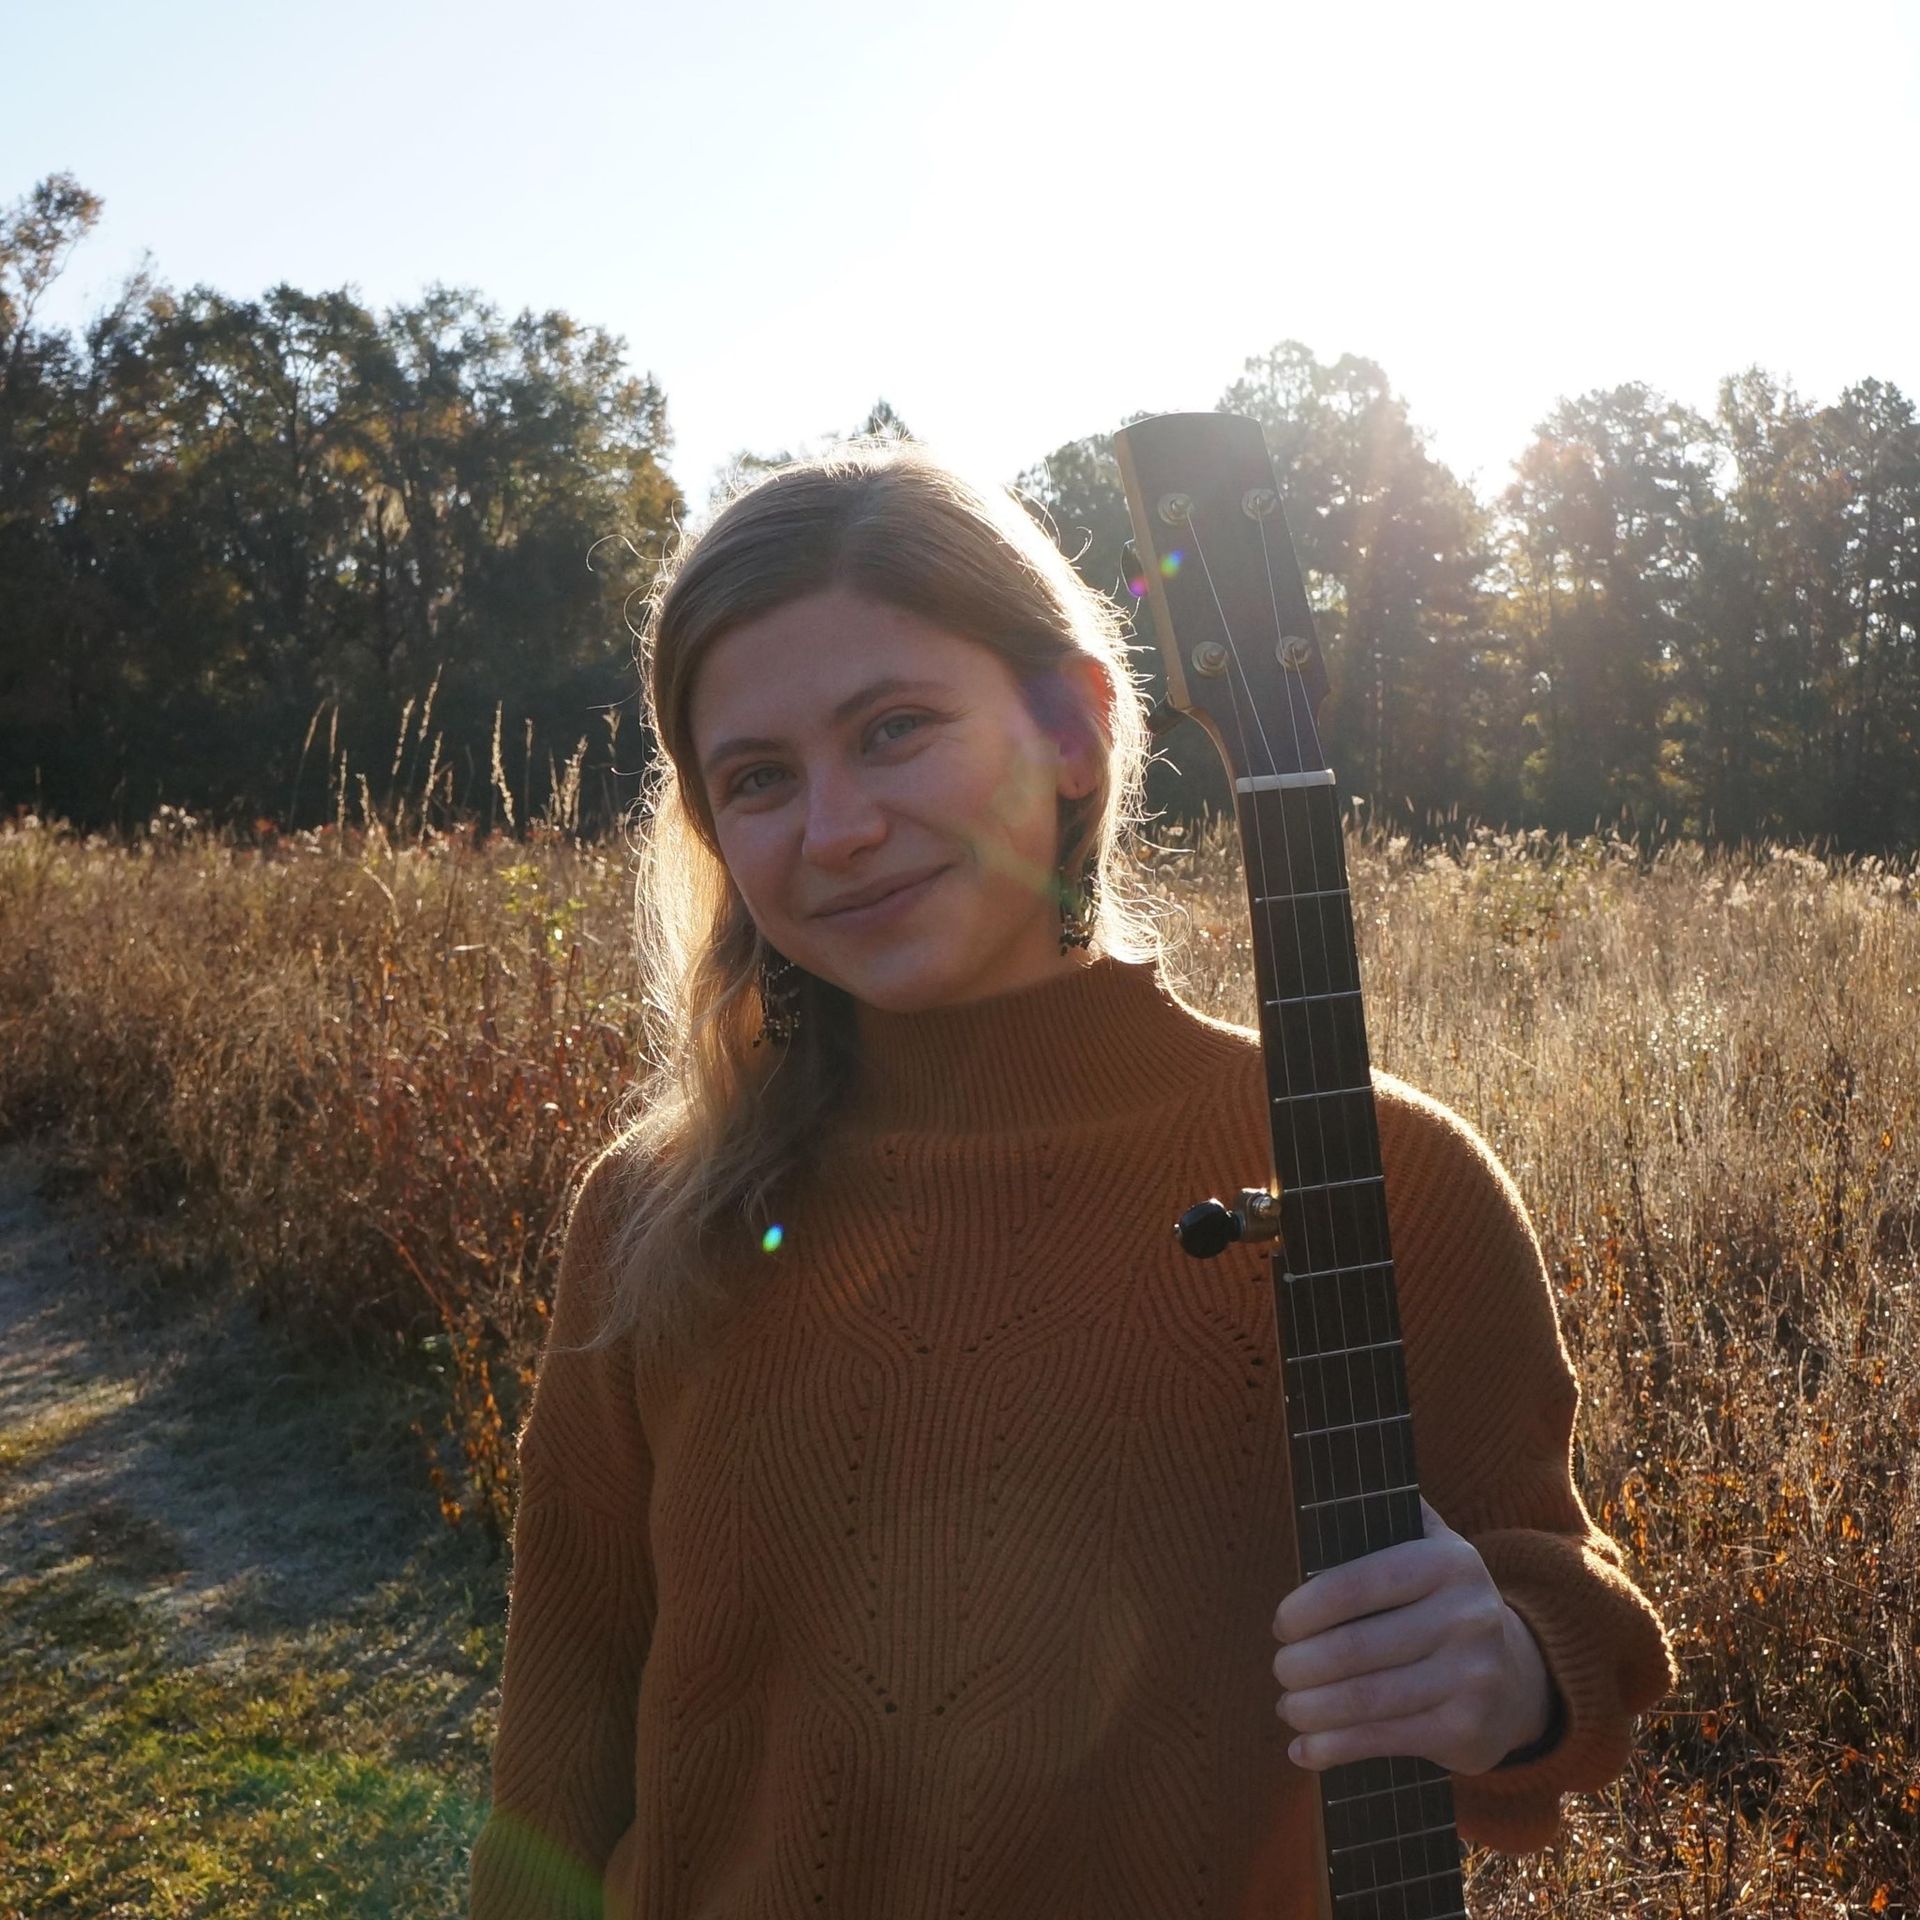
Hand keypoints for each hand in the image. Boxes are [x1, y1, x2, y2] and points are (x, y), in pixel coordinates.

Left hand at [1271, 1497, 1551, 1774]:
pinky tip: (1303, 1750)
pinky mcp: (1466, 1732)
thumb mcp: (1428, 1546)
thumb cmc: (1441, 1603)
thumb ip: (1384, 1516)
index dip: (1306, 1607)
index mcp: (1448, 1562)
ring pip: (1365, 1699)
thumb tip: (1329, 1486)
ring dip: (1309, 1709)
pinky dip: (1333, 1748)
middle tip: (1281, 1670)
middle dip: (1300, 1665)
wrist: (1517, 1676)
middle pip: (1355, 1648)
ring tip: (1288, 1706)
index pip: (1357, 1583)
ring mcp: (1472, 1678)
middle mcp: (1468, 1617)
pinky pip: (1384, 1740)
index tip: (1282, 1625)